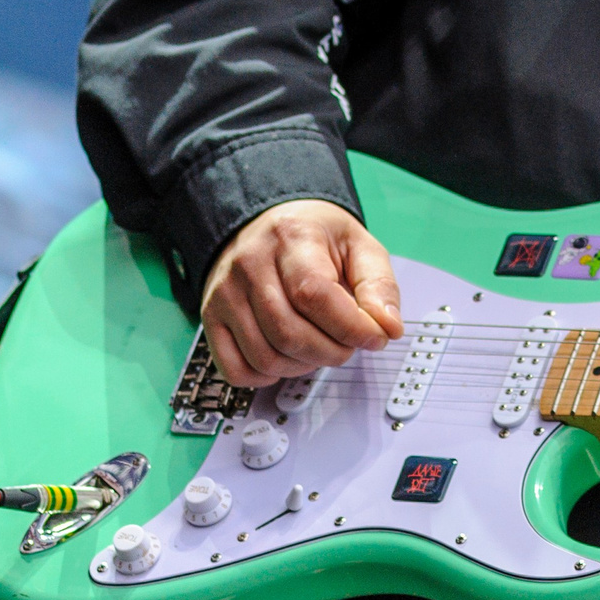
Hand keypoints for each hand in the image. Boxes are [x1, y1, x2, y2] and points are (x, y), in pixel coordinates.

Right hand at [200, 199, 404, 386]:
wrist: (266, 222)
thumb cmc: (313, 236)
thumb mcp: (357, 244)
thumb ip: (378, 285)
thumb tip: (388, 327)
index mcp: (291, 237)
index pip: (315, 295)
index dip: (351, 327)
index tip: (375, 337)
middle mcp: (250, 264)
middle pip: (290, 333)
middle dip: (332, 351)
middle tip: (349, 344)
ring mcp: (225, 293)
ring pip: (265, 356)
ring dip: (304, 366)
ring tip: (322, 347)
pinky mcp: (211, 317)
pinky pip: (236, 369)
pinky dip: (267, 377)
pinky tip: (288, 358)